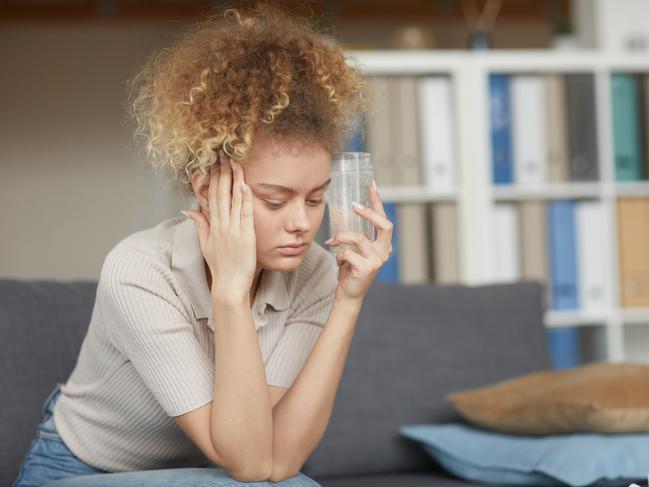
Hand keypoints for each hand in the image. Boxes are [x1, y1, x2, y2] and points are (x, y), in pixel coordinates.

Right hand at [183, 156, 256, 300]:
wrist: (229, 285)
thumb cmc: (220, 267)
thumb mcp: (206, 245)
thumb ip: (200, 225)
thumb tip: (189, 210)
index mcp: (213, 226)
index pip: (211, 197)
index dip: (213, 179)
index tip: (215, 164)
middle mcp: (222, 226)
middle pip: (221, 194)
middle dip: (222, 173)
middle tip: (224, 156)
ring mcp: (233, 231)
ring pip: (233, 200)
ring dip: (235, 180)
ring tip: (236, 163)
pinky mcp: (246, 236)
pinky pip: (245, 214)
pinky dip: (245, 199)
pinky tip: (245, 185)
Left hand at [326, 183, 392, 302]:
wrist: (348, 294)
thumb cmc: (350, 270)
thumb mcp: (355, 249)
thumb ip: (356, 235)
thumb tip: (346, 213)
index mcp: (384, 245)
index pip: (384, 219)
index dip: (378, 202)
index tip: (371, 186)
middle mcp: (385, 252)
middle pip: (384, 224)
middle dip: (369, 212)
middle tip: (354, 205)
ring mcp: (378, 261)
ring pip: (359, 238)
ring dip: (342, 237)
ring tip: (332, 241)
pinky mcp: (367, 269)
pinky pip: (348, 252)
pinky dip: (339, 254)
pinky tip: (339, 262)